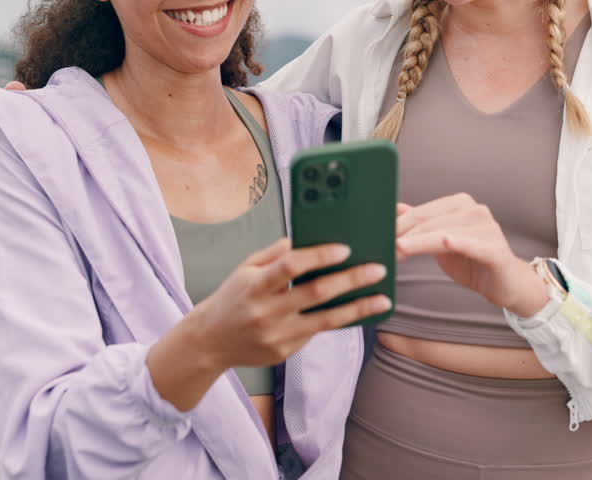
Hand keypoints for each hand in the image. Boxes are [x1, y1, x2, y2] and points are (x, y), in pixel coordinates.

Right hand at [149, 237, 390, 409]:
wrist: (209, 342)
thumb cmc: (232, 298)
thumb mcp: (245, 268)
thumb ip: (274, 253)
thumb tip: (306, 239)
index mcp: (255, 284)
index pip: (291, 266)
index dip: (319, 256)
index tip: (345, 248)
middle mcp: (266, 311)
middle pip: (316, 293)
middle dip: (351, 280)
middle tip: (378, 269)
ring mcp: (276, 335)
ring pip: (326, 320)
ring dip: (359, 308)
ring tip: (383, 299)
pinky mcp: (284, 352)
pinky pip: (316, 332)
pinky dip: (340, 320)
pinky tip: (360, 311)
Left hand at [395, 194, 548, 316]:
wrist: (503, 283)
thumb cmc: (470, 261)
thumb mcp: (439, 241)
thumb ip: (420, 224)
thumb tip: (393, 208)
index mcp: (460, 204)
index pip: (422, 211)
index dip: (399, 224)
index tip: (378, 236)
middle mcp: (475, 210)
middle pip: (432, 221)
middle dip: (405, 234)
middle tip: (383, 247)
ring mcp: (488, 228)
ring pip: (446, 233)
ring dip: (420, 242)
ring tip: (399, 250)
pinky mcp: (496, 249)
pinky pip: (474, 245)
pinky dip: (459, 243)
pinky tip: (446, 241)